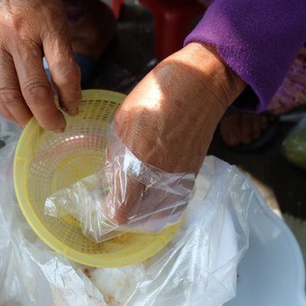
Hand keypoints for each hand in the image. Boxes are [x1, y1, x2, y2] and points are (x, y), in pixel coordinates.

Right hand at [0, 0, 81, 130]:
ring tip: (36, 127)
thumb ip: (63, 54)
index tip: (74, 109)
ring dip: (25, 117)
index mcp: (46, 23)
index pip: (63, 71)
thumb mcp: (57, 19)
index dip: (71, 97)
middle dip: (48, 116)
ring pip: (9, 94)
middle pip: (34, 89)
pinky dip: (5, 106)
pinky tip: (17, 114)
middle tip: (57, 127)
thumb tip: (67, 96)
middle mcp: (17, 34)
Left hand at [106, 42, 245, 226]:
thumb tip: (112, 175)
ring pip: (160, 214)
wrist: (200, 86)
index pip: (122, 210)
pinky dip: (163, 205)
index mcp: (137, 162)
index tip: (104, 202)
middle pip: (140, 219)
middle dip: (125, 214)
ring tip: (135, 201)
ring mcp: (179, 178)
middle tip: (117, 201)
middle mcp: (159, 177)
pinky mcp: (193, 173)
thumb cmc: (157, 95)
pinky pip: (176, 201)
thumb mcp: (123, 120)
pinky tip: (155, 194)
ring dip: (144, 213)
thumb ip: (116, 153)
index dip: (110, 211)